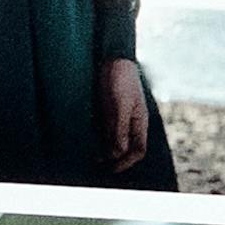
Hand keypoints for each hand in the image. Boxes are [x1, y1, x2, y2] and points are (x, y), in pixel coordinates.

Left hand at [99, 56, 155, 173]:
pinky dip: (97, 137)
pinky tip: (85, 140)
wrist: (111, 56)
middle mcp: (130, 121)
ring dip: (103, 150)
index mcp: (139, 121)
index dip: (126, 162)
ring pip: (113, 140)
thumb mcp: (120, 104)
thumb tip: (118, 153)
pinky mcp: (108, 110)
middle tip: (96, 166)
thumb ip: (119, 129)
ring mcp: (119, 116)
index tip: (111, 169)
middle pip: (125, 148)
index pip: (138, 149)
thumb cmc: (120, 78)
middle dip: (113, 159)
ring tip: (88, 156)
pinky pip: (104, 129)